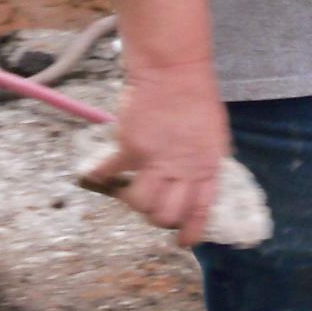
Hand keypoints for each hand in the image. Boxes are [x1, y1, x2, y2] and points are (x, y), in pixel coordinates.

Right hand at [81, 63, 230, 247]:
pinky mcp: (131, 149)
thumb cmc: (196, 98)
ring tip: (132, 188)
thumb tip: (198, 185)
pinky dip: (100, 175)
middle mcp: (183, 168)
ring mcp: (156, 160)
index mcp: (208, 165)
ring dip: (134, 201)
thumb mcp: (214, 134)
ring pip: (140, 203)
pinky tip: (97, 174)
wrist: (173, 69)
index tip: (184, 240)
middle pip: (165, 214)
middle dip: (157, 217)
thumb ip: (205, 162)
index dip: (192, 231)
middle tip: (153, 206)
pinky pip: (111, 173)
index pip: (201, 210)